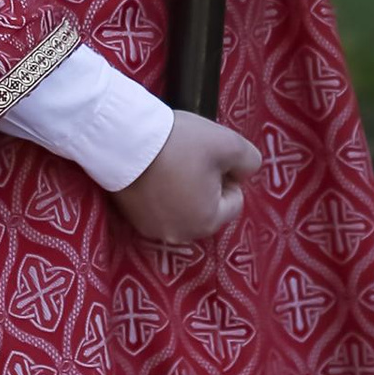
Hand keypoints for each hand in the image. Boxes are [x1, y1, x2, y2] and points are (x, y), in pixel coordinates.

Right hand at [114, 110, 262, 247]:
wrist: (123, 138)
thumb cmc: (180, 143)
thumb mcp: (229, 144)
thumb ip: (250, 161)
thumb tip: (245, 173)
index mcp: (206, 224)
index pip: (234, 201)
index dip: (226, 175)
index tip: (208, 157)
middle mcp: (179, 236)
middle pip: (208, 207)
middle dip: (205, 185)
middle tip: (189, 159)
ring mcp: (151, 229)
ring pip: (182, 208)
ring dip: (182, 190)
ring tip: (169, 164)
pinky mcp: (130, 218)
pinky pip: (158, 207)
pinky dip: (159, 193)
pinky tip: (152, 171)